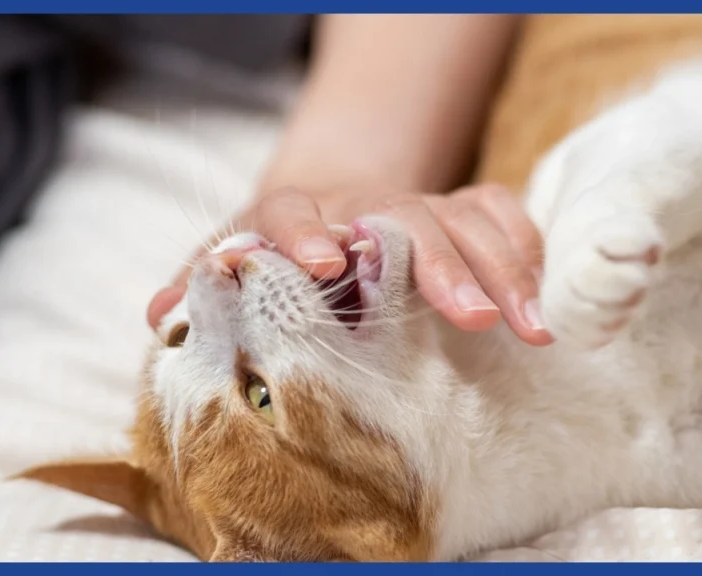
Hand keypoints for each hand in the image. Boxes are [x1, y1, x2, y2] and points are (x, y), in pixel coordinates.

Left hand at [146, 183, 552, 345]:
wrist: (332, 197)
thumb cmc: (277, 246)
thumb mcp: (233, 256)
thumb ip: (199, 284)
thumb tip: (157, 318)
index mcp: (293, 214)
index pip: (295, 214)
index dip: (306, 236)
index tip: (324, 264)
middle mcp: (361, 205)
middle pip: (404, 219)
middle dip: (440, 266)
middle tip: (472, 318)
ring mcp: (416, 202)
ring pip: (465, 218)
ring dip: (502, 270)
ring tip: (534, 331)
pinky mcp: (458, 203)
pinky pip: (500, 210)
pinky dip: (525, 246)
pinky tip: (543, 293)